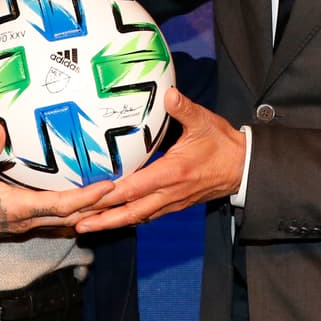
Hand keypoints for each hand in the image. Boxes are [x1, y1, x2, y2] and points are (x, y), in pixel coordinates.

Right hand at [0, 122, 114, 245]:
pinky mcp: (19, 221)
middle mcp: (27, 220)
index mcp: (19, 209)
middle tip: (126, 188)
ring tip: (112, 193)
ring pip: (65, 220)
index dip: (88, 197)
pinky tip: (80, 197)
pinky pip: (53, 217)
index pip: (63, 206)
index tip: (111, 186)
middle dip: (99, 205)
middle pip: (72, 216)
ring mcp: (23, 224)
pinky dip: (72, 209)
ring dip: (88, 209)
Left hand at [75, 88, 244, 233]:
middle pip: (132, 210)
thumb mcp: (204, 122)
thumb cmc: (222, 144)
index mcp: (174, 172)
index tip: (91, 197)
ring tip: (86, 226)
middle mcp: (170, 192)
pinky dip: (128, 219)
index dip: (113, 194)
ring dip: (112, 223)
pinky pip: (147, 215)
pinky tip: (113, 219)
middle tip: (77, 223)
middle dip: (104, 218)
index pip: (137, 186)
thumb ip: (184, 109)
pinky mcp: (175, 204)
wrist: (242, 167)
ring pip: (138, 217)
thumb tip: (169, 94)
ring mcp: (172, 201)